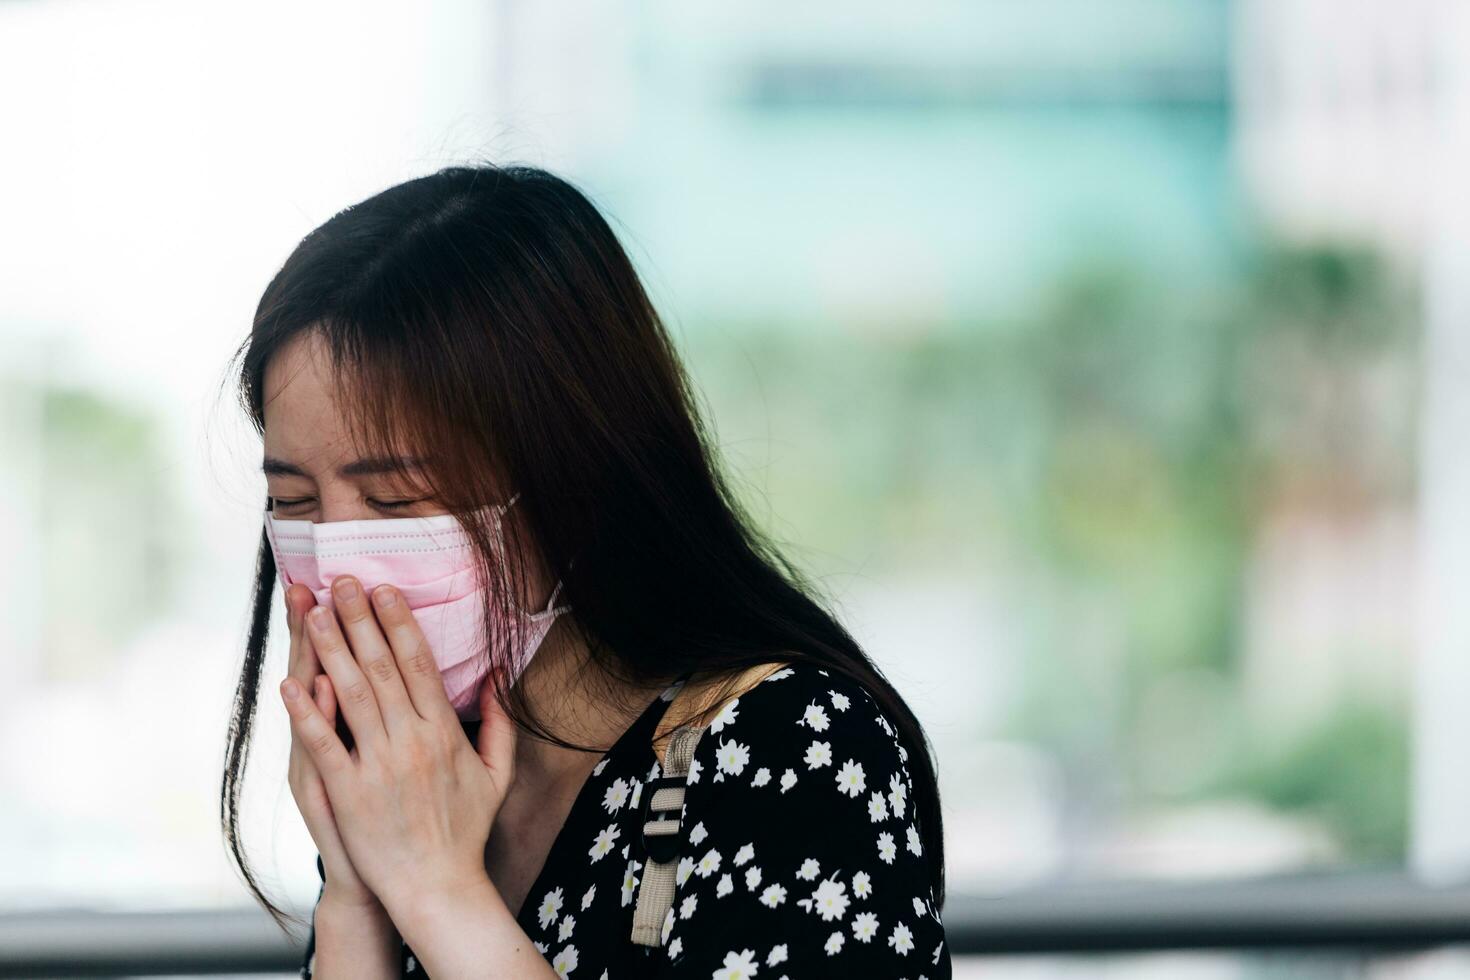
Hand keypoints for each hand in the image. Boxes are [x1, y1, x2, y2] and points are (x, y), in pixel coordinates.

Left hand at [277, 575, 518, 918]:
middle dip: (359, 620)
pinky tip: (290, 684)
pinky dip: (307, 713)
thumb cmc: (466, 831)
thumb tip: (498, 677)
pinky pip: (324, 745)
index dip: (399, 622)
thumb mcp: (496, 774)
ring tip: (313, 613)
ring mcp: (378, 766)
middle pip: (382, 667)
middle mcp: (411, 741)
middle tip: (341, 581)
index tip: (383, 589)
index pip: (418, 664)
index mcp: (445, 732)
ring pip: (351, 695)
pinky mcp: (348, 793)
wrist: (438, 887)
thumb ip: (500, 723)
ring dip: (330, 650)